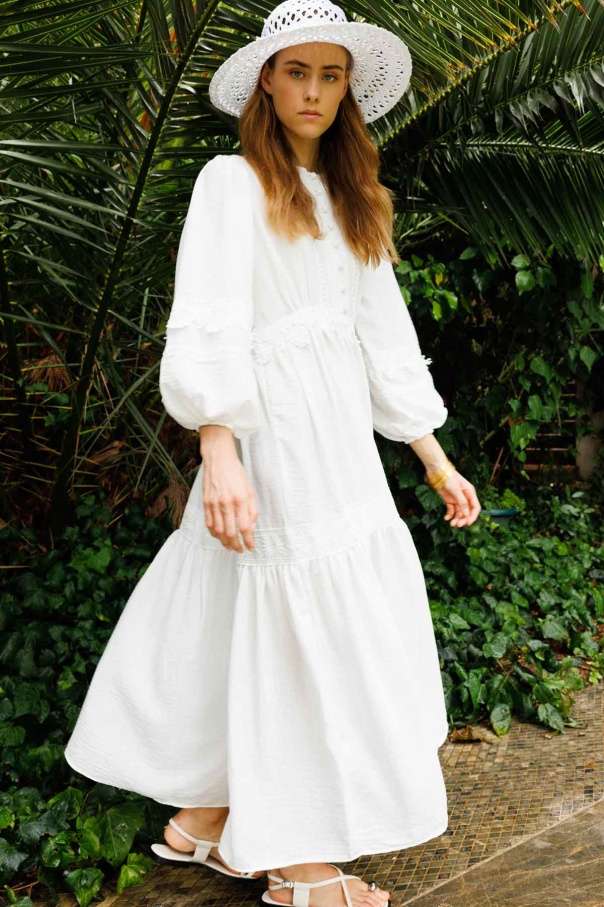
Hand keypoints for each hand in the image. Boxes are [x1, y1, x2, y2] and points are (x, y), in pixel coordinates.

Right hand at [200, 427, 257, 551]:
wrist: (218, 459)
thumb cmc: (236, 473)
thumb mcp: (250, 489)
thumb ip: (252, 509)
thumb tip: (251, 528)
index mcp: (240, 499)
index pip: (244, 527)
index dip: (248, 540)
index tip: (251, 547)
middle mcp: (226, 503)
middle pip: (230, 533)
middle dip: (236, 545)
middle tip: (240, 550)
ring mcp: (214, 503)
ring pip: (218, 531)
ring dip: (224, 542)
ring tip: (230, 546)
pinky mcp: (206, 502)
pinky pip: (209, 524)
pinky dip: (214, 534)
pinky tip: (219, 537)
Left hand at [433, 469, 480, 527]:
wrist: (437, 471)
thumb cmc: (449, 477)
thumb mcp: (456, 490)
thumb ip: (462, 502)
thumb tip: (467, 514)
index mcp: (470, 493)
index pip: (475, 507)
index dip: (473, 516)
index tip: (468, 523)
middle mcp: (465, 497)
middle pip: (467, 512)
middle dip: (463, 519)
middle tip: (458, 525)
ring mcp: (457, 499)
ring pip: (459, 512)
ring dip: (456, 519)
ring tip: (451, 524)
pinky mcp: (449, 499)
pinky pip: (451, 510)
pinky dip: (449, 515)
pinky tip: (446, 518)